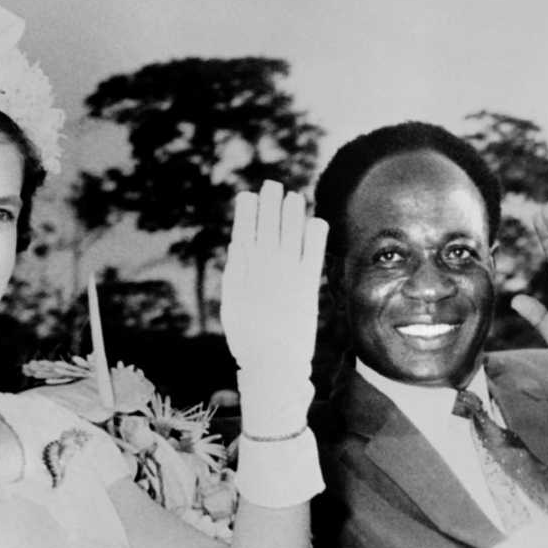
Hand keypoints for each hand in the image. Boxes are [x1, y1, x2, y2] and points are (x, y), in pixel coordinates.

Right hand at [220, 180, 327, 375]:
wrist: (273, 361)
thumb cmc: (248, 337)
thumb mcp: (232, 303)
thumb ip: (235, 272)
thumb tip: (238, 243)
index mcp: (243, 271)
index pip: (244, 232)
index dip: (247, 212)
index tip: (249, 196)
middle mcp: (265, 267)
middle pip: (269, 226)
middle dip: (270, 203)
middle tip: (273, 185)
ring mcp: (287, 273)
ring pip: (290, 233)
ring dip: (292, 212)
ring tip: (294, 196)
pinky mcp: (308, 284)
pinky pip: (313, 252)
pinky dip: (314, 235)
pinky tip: (315, 221)